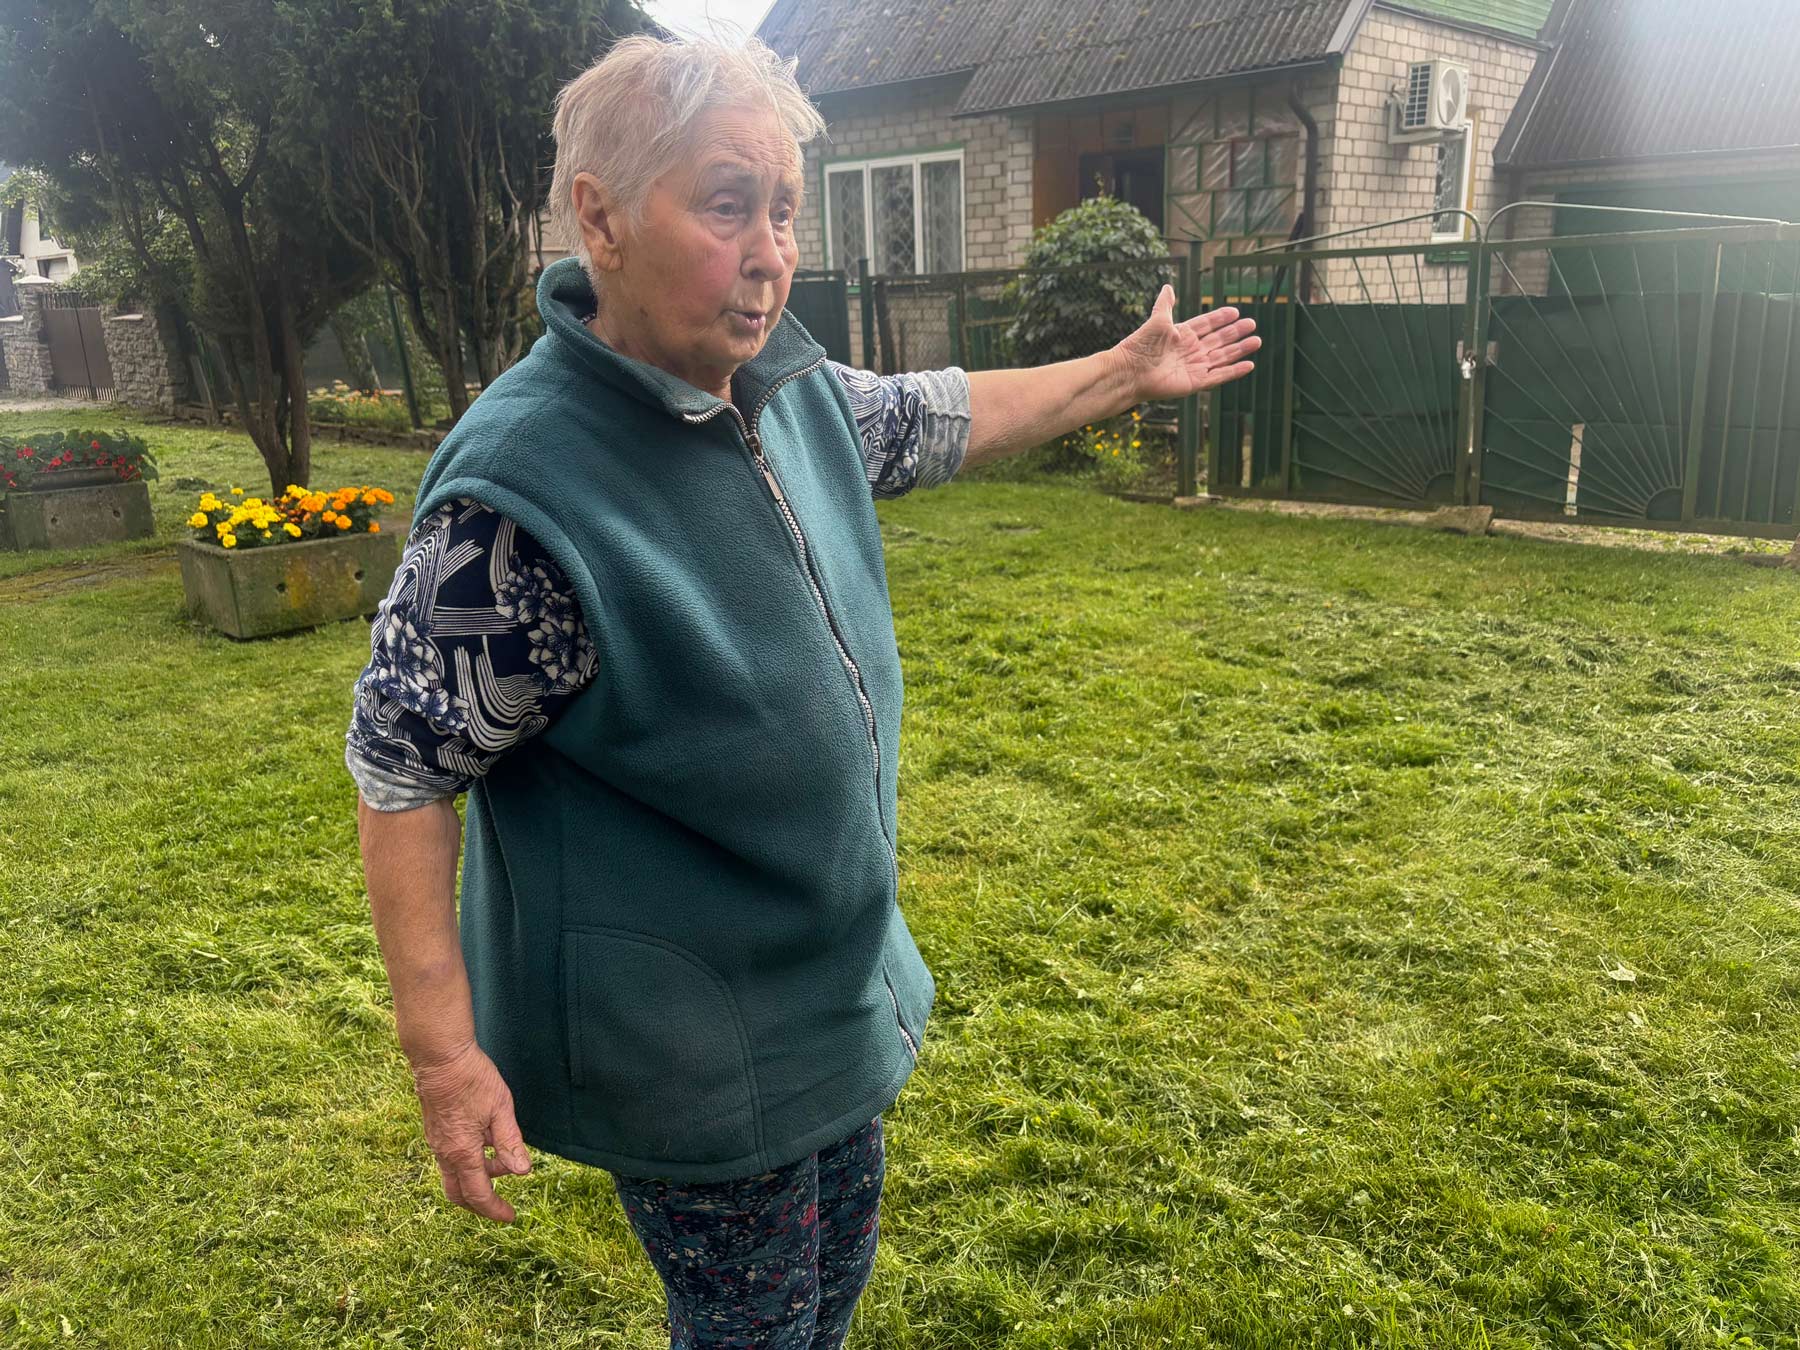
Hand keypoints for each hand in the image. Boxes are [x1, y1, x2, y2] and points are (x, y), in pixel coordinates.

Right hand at [410, 1041, 531, 1222]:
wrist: (439, 1056)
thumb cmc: (472, 1079)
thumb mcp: (500, 1109)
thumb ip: (510, 1143)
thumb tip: (522, 1173)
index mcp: (462, 1152)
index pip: (478, 1194)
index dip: (495, 1209)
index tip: (511, 1217)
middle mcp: (444, 1152)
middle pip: (459, 1193)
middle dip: (479, 1204)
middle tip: (501, 1206)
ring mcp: (436, 1141)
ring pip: (454, 1174)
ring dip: (477, 1178)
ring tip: (502, 1162)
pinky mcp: (434, 1129)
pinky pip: (449, 1156)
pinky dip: (468, 1161)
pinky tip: (485, 1142)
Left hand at [1113, 285, 1259, 402]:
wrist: (1131, 372)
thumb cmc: (1141, 345)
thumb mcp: (1157, 320)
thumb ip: (1165, 304)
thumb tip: (1168, 286)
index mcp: (1183, 335)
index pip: (1206, 324)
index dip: (1221, 318)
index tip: (1235, 311)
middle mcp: (1191, 351)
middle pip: (1218, 340)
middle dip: (1235, 333)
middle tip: (1253, 324)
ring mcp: (1194, 367)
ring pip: (1223, 357)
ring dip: (1239, 350)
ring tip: (1256, 341)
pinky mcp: (1196, 382)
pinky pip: (1219, 376)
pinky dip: (1234, 371)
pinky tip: (1249, 364)